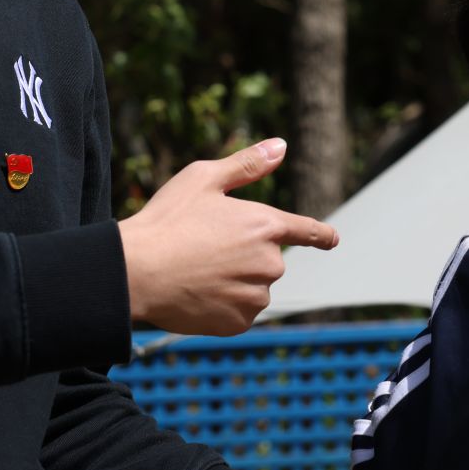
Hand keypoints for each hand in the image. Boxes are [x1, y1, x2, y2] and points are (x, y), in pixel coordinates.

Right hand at [118, 138, 338, 334]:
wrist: (136, 271)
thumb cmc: (168, 220)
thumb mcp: (204, 178)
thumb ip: (247, 164)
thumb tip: (281, 146)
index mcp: (267, 225)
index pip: (308, 231)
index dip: (321, 235)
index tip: (332, 240)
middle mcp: (270, 263)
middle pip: (268, 260)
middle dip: (245, 255)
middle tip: (204, 248)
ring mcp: (255, 297)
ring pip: (254, 288)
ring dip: (235, 282)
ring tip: (197, 272)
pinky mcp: (239, 323)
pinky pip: (239, 313)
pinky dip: (223, 306)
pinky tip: (197, 294)